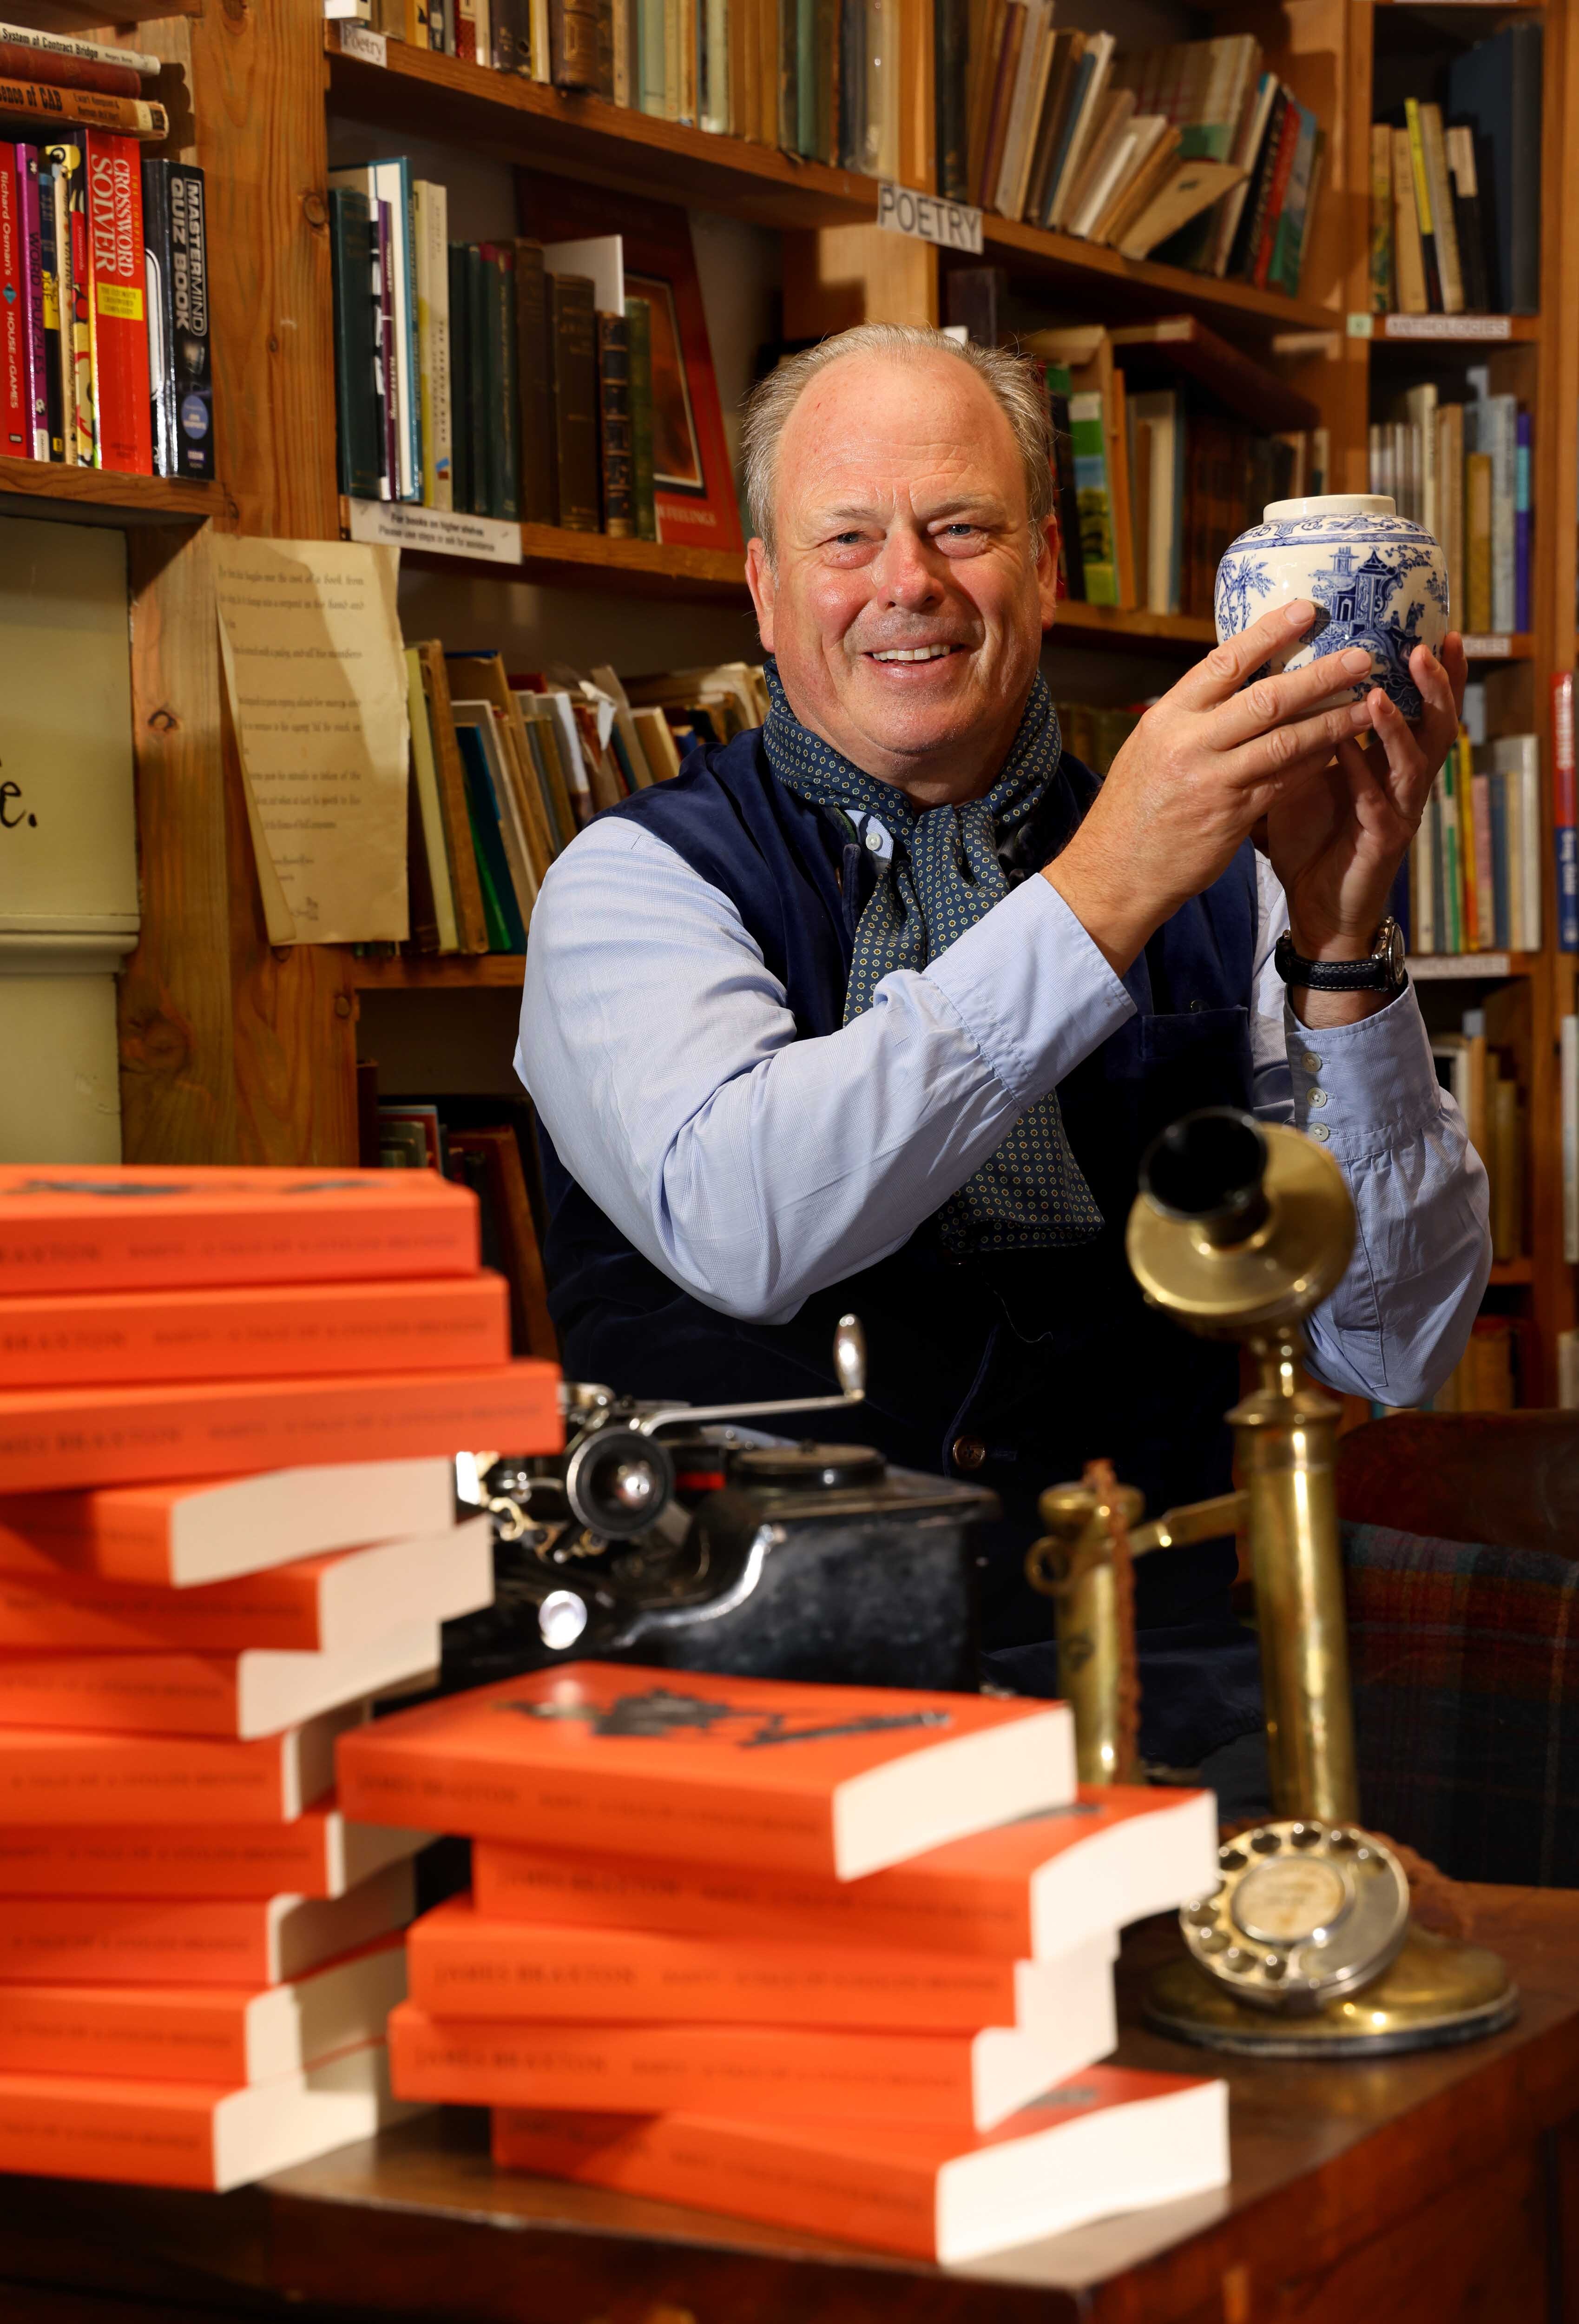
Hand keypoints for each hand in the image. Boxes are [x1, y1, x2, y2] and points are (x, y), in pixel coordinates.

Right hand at [1042, 600, 1378, 974]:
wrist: (1113, 874)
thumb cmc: (1134, 808)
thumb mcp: (1151, 748)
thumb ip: (1192, 718)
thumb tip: (1238, 681)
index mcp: (1167, 718)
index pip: (1224, 662)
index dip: (1269, 633)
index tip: (1307, 610)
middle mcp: (1189, 744)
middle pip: (1265, 698)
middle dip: (1319, 675)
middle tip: (1362, 656)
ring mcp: (1212, 782)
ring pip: (1284, 742)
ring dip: (1331, 722)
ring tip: (1367, 706)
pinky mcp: (1231, 819)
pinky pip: (1283, 783)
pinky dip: (1313, 765)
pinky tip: (1340, 750)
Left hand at [1264, 635, 1465, 1025]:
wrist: (1316, 907)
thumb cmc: (1311, 838)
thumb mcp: (1305, 775)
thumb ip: (1303, 736)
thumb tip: (1272, 684)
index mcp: (1387, 760)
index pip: (1418, 705)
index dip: (1433, 672)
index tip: (1434, 627)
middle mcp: (1401, 780)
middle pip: (1433, 723)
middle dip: (1434, 684)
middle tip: (1427, 644)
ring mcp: (1397, 810)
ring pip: (1413, 761)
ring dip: (1397, 725)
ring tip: (1377, 693)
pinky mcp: (1382, 841)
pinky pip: (1375, 802)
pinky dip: (1362, 774)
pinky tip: (1347, 751)